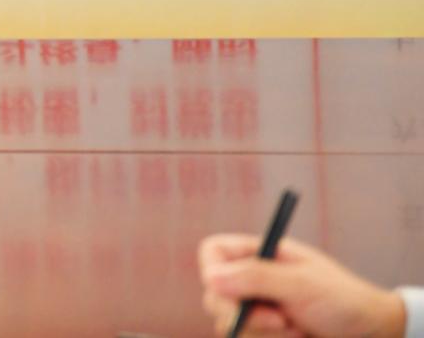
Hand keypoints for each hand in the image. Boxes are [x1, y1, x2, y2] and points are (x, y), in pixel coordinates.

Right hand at [198, 233, 405, 337]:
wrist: (373, 335)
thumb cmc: (345, 301)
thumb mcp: (302, 285)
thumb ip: (256, 277)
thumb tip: (210, 276)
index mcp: (260, 255)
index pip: (213, 253)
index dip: (213, 270)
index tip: (230, 291)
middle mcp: (253, 281)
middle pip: (215, 296)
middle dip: (245, 314)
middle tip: (279, 321)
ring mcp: (258, 310)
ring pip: (231, 326)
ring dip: (263, 334)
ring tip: (297, 331)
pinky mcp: (264, 335)